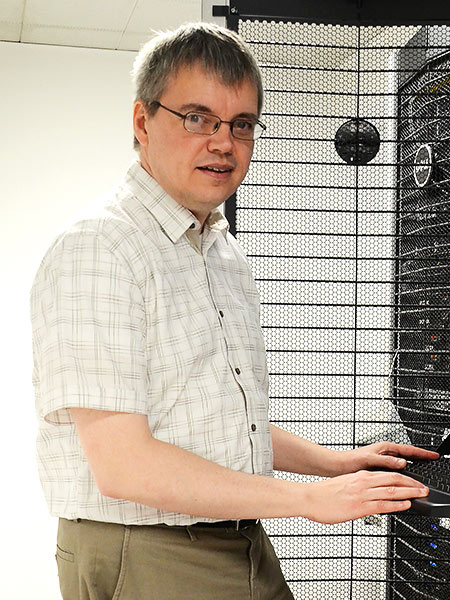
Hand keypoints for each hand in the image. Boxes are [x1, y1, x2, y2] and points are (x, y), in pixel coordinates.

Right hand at [303, 470, 428, 523]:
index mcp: (359, 476)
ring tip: (421, 494)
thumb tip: (368, 493)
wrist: (309, 497)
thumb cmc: (323, 493)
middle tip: (423, 487)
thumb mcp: (344, 484)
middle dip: (411, 483)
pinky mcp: (359, 507)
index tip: (413, 481)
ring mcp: (362, 494)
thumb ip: (358, 487)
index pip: (386, 474)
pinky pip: (383, 504)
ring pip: (391, 490)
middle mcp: (363, 482)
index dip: (403, 477)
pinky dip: (397, 504)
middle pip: (393, 479)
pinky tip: (405, 505)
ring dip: (409, 492)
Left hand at [335, 441, 439, 474]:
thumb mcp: (370, 459)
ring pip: (403, 461)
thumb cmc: (351, 460)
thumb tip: (402, 462)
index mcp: (385, 448)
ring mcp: (383, 459)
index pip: (409, 450)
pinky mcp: (379, 466)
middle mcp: (385, 452)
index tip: (434, 455)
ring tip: (424, 469)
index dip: (422, 453)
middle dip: (421, 457)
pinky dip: (404, 471)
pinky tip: (406, 477)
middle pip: (408, 454)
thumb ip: (386, 461)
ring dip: (413, 464)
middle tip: (434, 460)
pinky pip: (396, 467)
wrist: (338, 465)